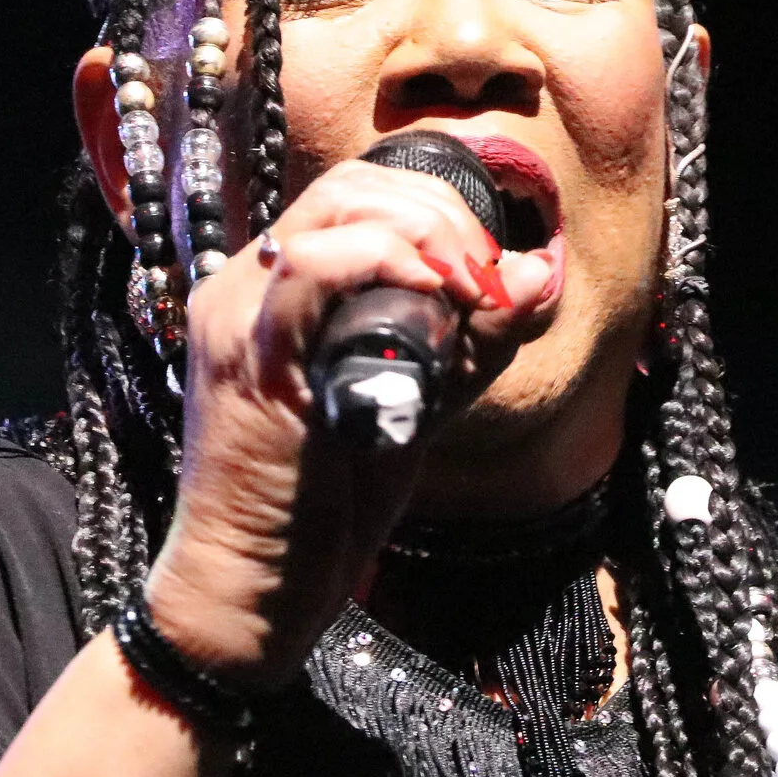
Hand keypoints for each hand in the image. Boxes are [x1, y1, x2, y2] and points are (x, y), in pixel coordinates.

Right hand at [143, 159, 561, 687]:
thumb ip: (472, 346)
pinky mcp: (248, 355)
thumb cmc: (323, 507)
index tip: (492, 265)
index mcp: (276, 289)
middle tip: (488, 274)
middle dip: (440, 212)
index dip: (437, 208)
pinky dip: (385, 263)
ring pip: (334, 210)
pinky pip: (312, 269)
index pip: (355, 195)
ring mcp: (238, 315)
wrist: (253, 591)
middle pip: (349, 185)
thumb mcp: (416, 406)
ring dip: (424, 233)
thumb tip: (538, 279)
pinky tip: (432, 297)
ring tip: (469, 288)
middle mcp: (246, 285)